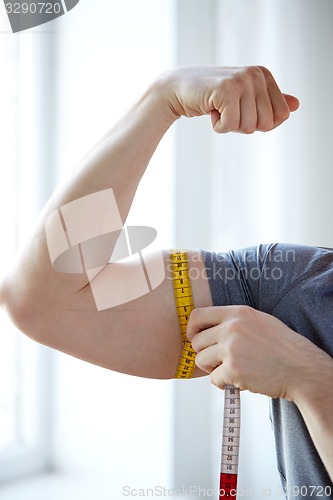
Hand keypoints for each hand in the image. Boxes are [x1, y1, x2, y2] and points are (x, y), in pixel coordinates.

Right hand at [158, 65, 298, 133]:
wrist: (179, 89)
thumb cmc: (212, 96)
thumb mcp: (244, 98)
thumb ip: (270, 102)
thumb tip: (296, 106)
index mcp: (264, 75)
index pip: (281, 116)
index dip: (260, 123)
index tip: (241, 110)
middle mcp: (256, 75)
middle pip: (266, 124)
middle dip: (244, 125)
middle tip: (227, 110)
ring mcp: (242, 81)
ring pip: (249, 126)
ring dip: (229, 126)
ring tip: (218, 109)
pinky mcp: (226, 90)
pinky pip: (231, 125)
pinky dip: (218, 127)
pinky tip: (210, 111)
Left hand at [186, 305, 323, 399]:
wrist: (301, 369)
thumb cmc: (282, 347)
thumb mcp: (258, 321)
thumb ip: (234, 321)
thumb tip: (208, 329)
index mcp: (237, 313)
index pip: (197, 315)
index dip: (192, 329)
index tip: (195, 339)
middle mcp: (232, 327)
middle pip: (196, 341)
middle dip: (204, 353)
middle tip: (219, 360)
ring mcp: (231, 348)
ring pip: (200, 360)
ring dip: (212, 369)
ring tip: (231, 370)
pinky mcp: (233, 370)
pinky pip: (213, 379)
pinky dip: (223, 383)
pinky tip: (240, 380)